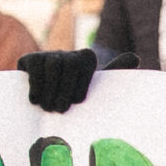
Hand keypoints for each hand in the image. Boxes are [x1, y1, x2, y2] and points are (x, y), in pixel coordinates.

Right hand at [18, 49, 136, 113]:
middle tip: (61, 110)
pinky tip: (35, 100)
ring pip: (53, 64)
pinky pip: (35, 66)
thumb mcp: (93, 92)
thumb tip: (135, 58)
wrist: (40, 110)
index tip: (79, 101)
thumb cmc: (72, 103)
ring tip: (48, 108)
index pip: (87, 59)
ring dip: (51, 89)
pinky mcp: (29, 59)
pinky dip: (36, 84)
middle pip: (70, 63)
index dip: (83, 80)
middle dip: (65, 88)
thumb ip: (112, 75)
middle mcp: (66, 54)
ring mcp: (47, 55)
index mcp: (84, 59)